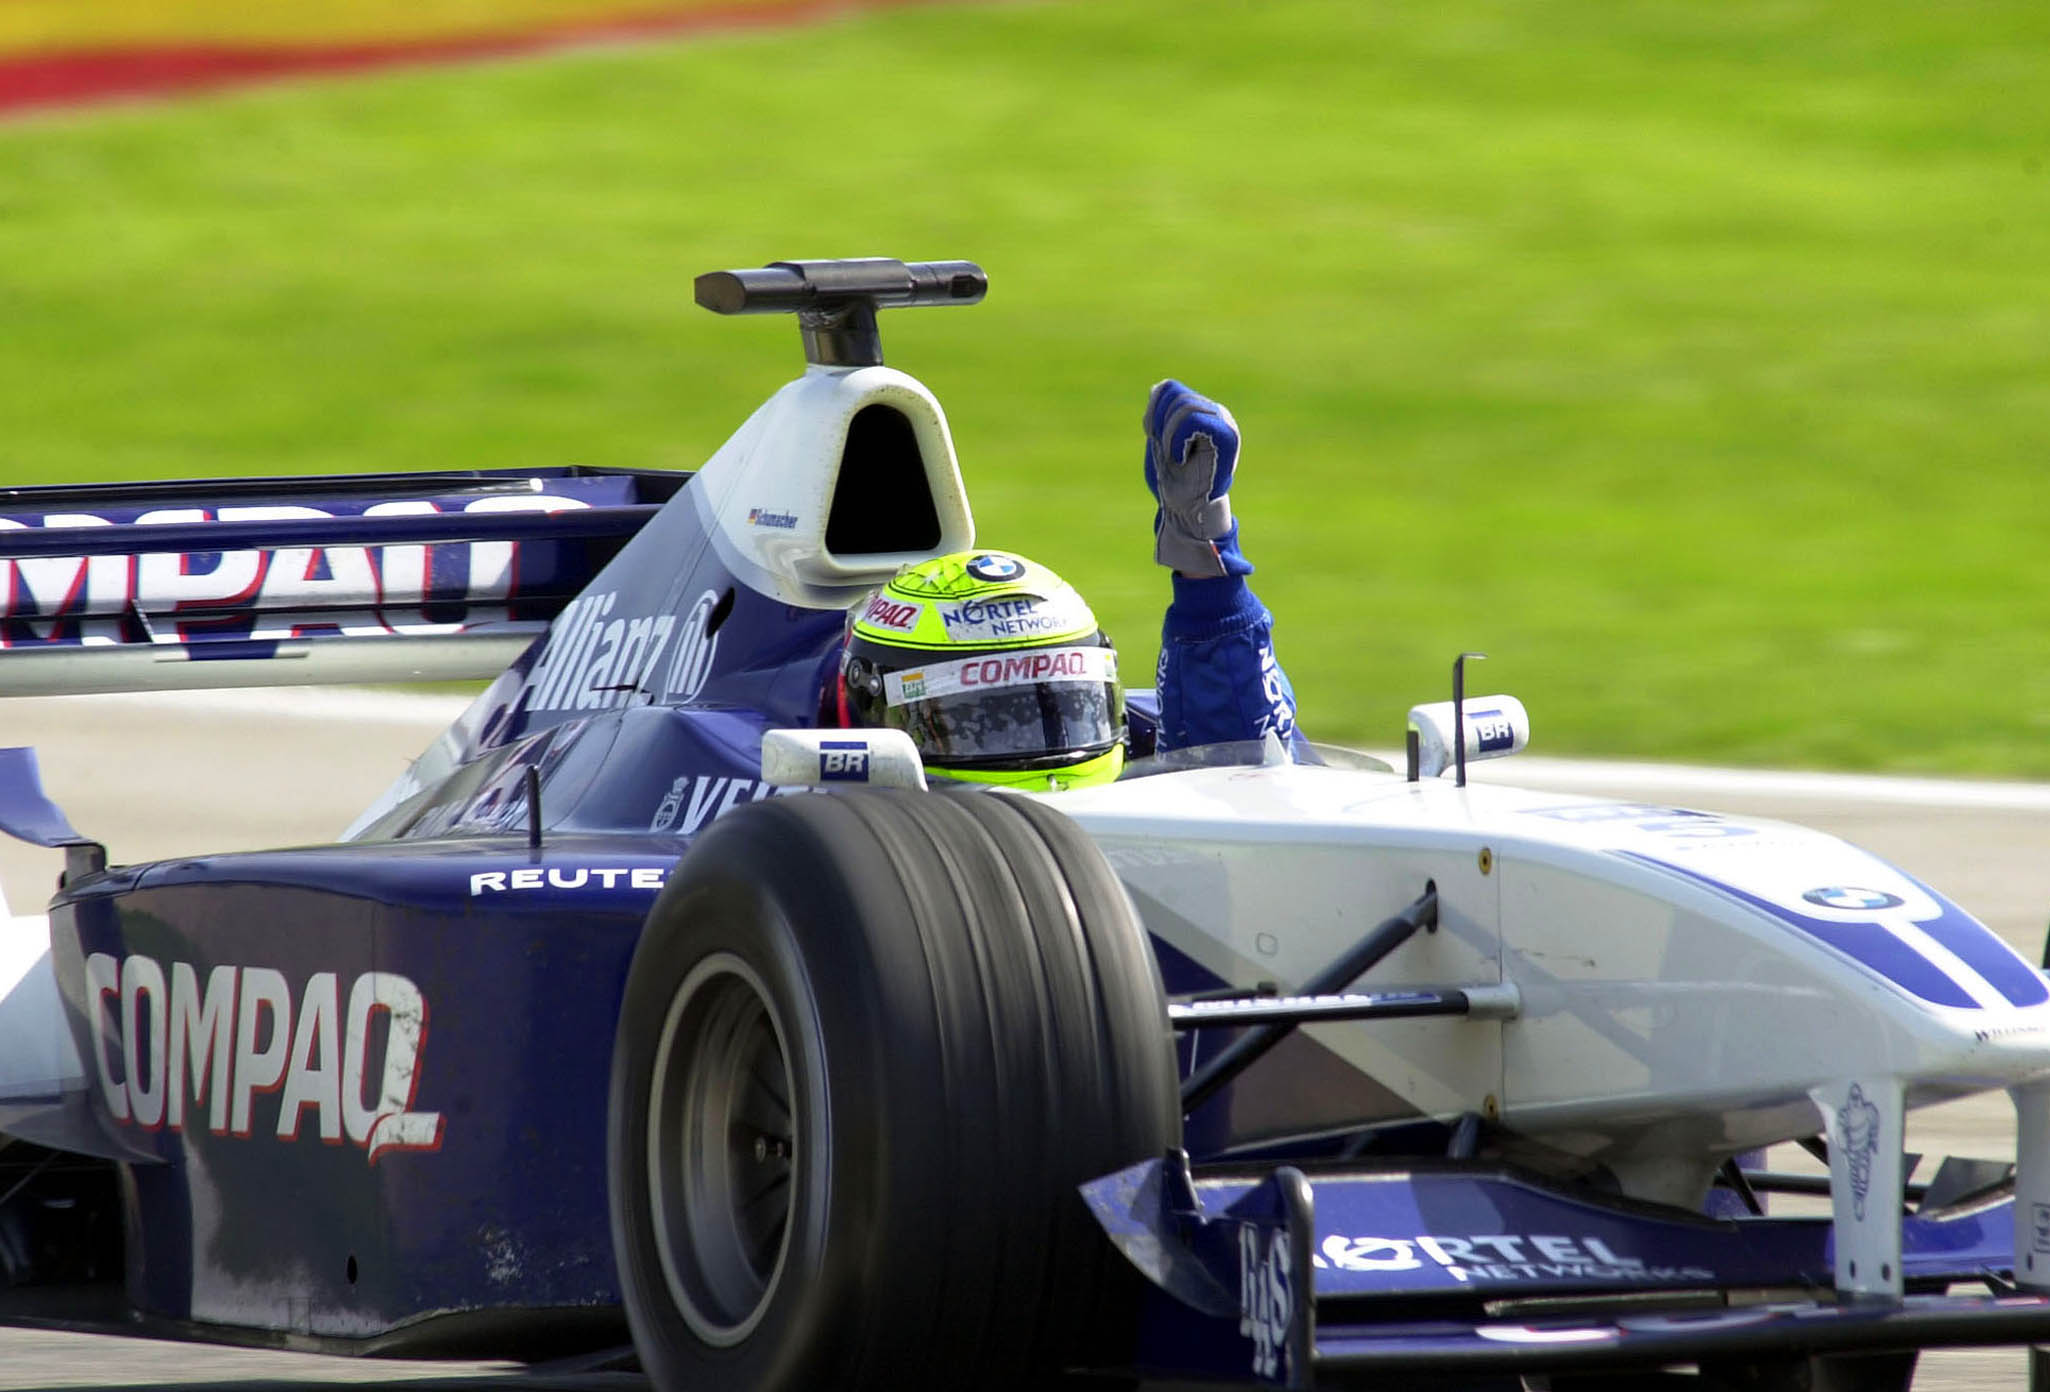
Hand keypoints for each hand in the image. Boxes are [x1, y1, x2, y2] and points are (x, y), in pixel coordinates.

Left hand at [1144, 379, 1249, 577]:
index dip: (1153, 411)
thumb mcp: (1160, 442)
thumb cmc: (1174, 482)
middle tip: (1168, 453)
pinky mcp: (1227, 435)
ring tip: (1176, 458)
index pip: (1170, 388)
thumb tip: (1158, 388)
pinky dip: (1178, 439)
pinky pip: (1193, 419)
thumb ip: (1159, 415)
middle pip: (1175, 394)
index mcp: (1202, 412)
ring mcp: (1224, 422)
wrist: (1186, 510)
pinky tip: (1182, 458)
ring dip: (1168, 436)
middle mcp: (1217, 413)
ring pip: (1184, 406)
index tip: (1154, 438)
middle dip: (1159, 425)